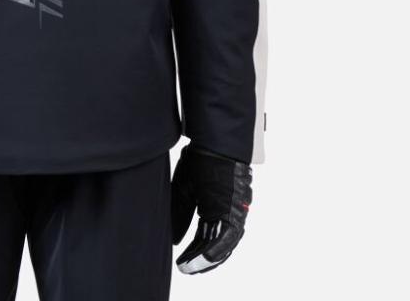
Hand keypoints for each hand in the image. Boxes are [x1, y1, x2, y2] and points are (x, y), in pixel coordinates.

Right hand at [171, 145, 251, 274]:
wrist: (214, 141)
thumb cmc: (201, 159)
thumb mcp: (184, 189)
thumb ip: (179, 214)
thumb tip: (174, 240)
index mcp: (215, 207)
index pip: (205, 236)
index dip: (193, 250)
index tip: (181, 261)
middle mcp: (227, 213)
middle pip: (213, 243)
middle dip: (199, 258)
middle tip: (185, 269)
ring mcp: (233, 213)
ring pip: (222, 245)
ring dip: (206, 259)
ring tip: (190, 269)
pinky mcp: (235, 210)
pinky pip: (227, 236)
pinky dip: (216, 250)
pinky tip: (203, 260)